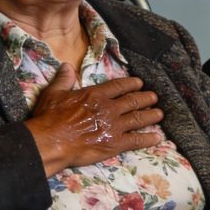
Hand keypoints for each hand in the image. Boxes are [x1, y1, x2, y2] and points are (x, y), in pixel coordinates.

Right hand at [24, 64, 163, 174]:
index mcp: (95, 95)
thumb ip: (63, 79)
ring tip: (159, 114)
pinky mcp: (115, 143)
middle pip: (132, 101)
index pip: (118, 86)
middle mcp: (108, 108)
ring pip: (138, 118)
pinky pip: (136, 140)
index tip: (139, 83)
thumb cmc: (50, 118)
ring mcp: (114, 126)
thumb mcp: (54, 93)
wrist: (51, 141)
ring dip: (150, 116)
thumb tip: (67, 65)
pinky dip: (148, 139)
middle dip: (145, 98)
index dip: (131, 84)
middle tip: (154, 97)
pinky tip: (157, 138)